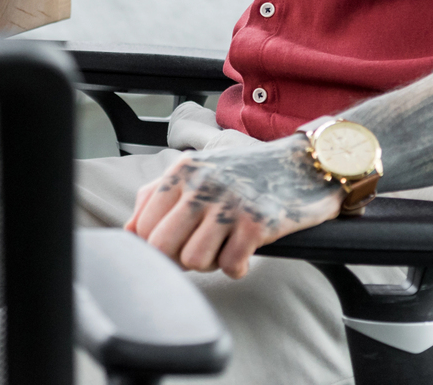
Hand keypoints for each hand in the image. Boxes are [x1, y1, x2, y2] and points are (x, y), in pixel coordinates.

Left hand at [125, 136, 342, 278]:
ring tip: (224, 246)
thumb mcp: (197, 172)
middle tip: (201, 250)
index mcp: (181, 171)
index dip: (155, 248)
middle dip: (178, 259)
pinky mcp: (258, 223)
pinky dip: (237, 267)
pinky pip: (230, 267)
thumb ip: (157, 196)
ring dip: (209, 263)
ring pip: (193, 260)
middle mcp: (202, 184)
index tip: (176, 247)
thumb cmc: (246, 173)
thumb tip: (127, 233)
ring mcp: (230, 203)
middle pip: (162, 247)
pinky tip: (246, 250)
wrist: (304, 164)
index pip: (143, 228)